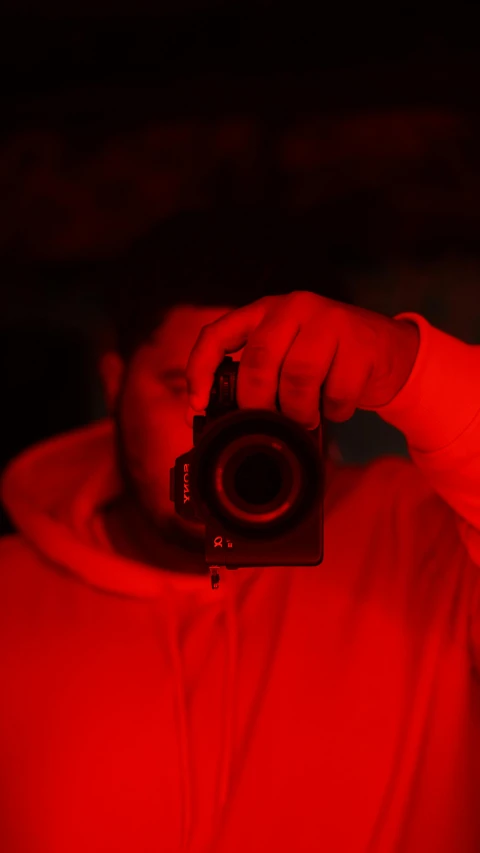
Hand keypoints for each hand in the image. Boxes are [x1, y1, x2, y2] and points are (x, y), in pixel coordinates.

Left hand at [185, 291, 419, 428]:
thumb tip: (213, 416)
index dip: (200, 371)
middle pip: (259, 361)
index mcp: (264, 312)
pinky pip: (337, 391)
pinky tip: (337, 405)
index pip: (217, 334)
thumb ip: (256, 374)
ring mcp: (329, 320)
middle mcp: (292, 308)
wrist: (390, 351)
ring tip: (308, 416)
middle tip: (267, 421)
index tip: (197, 405)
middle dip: (258, 403)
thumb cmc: (327, 360)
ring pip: (298, 377)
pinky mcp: (360, 342)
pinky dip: (334, 411)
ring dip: (300, 410)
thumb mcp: (286, 355)